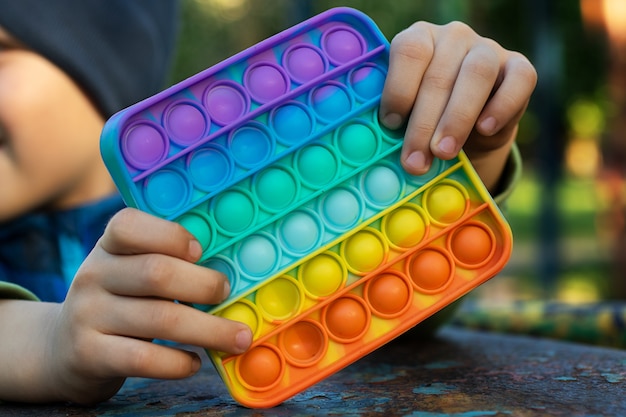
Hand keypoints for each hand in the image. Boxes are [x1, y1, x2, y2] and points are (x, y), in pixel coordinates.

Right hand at [0, 208, 251, 403]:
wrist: (64, 348)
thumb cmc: (121, 300)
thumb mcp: (132, 270)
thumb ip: (168, 262)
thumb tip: (231, 273)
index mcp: (108, 246)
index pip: (129, 226)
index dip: (170, 235)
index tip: (200, 251)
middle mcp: (92, 275)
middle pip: (157, 273)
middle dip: (204, 284)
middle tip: (227, 293)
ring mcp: (88, 315)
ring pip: (159, 319)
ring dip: (209, 330)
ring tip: (237, 337)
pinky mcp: (89, 355)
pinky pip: (143, 359)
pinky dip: (177, 363)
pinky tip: (194, 362)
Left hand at [379, 21, 536, 190]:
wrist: (470, 126)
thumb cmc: (428, 116)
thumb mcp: (408, 113)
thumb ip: (397, 119)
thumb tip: (382, 145)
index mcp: (420, 38)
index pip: (409, 51)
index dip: (398, 89)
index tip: (390, 124)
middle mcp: (454, 36)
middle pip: (439, 75)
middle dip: (424, 124)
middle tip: (416, 160)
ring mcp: (489, 48)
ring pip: (477, 74)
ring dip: (457, 118)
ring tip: (443, 152)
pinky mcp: (519, 67)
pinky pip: (519, 80)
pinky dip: (501, 106)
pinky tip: (484, 130)